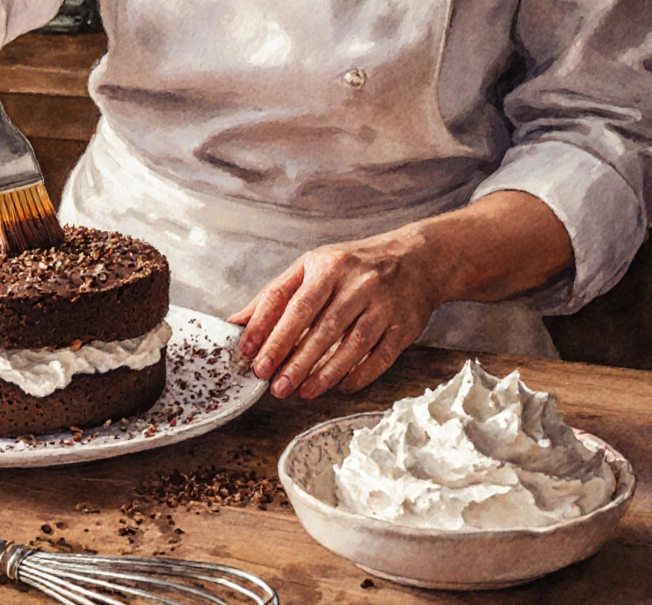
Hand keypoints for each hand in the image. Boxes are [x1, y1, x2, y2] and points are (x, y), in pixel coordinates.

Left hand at [228, 232, 442, 399]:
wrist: (416, 259)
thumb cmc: (352, 267)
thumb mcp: (311, 268)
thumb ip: (274, 295)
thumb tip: (234, 323)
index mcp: (325, 265)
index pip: (289, 300)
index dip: (267, 329)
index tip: (249, 355)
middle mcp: (356, 282)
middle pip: (320, 326)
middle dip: (294, 359)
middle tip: (274, 385)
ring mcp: (383, 303)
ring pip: (351, 343)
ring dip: (324, 372)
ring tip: (302, 392)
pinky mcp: (405, 324)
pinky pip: (381, 356)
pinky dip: (359, 375)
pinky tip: (339, 387)